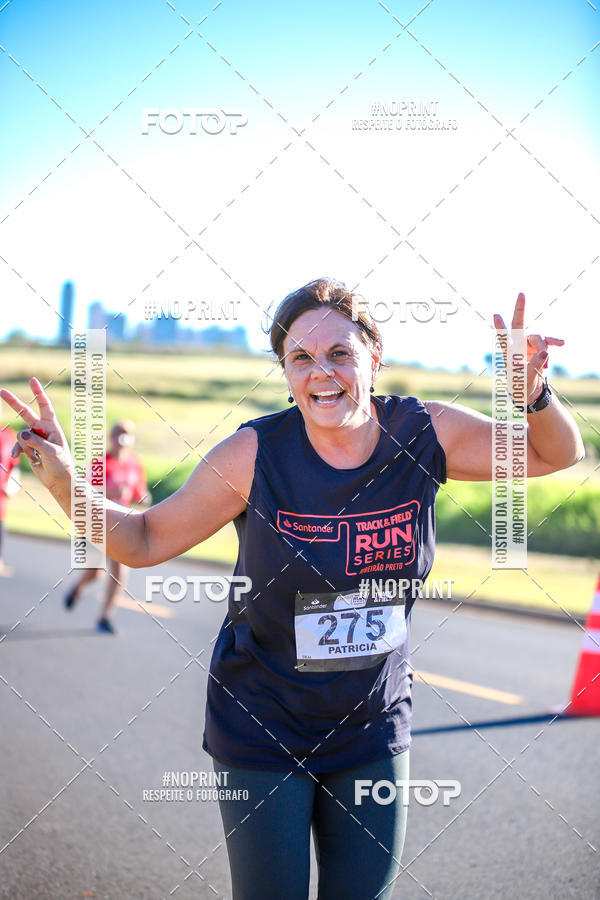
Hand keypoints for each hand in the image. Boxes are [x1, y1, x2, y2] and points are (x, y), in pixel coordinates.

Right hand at [0, 377, 73, 491]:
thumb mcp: (51, 452)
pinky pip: (18, 446)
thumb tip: (22, 434)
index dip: (38, 393)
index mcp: (52, 427)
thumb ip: (37, 442)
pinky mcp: (29, 448)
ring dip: (24, 446)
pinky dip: (17, 451)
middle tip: (2, 391)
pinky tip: (17, 457)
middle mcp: (42, 430)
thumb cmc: (61, 464)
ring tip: (33, 456)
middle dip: (13, 403)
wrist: (59, 480)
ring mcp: (34, 439)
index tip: (32, 380)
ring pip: (20, 435)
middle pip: (26, 413)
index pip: (44, 406)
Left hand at [493, 293, 563, 404]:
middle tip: (521, 294)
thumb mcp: (527, 379)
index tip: (495, 315)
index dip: (500, 327)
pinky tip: (561, 343)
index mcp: (509, 352)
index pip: (503, 338)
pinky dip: (554, 342)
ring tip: (546, 366)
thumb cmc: (521, 385)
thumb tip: (546, 352)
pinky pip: (548, 342)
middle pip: (521, 325)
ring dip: (544, 348)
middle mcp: (518, 344)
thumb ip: (535, 365)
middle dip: (520, 308)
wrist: (529, 391)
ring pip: (538, 337)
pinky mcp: (539, 348)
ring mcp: (528, 344)